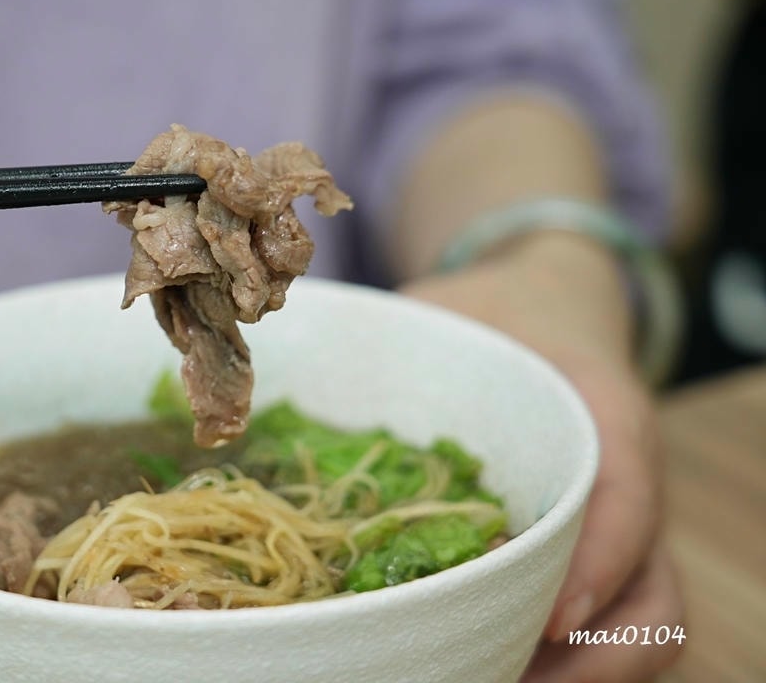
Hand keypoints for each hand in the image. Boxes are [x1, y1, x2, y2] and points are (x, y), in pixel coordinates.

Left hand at [401, 233, 683, 682]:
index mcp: (603, 413)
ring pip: (640, 623)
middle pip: (652, 596)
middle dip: (587, 657)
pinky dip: (564, 658)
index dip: (596, 561)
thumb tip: (299, 355)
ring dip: (578, 670)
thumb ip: (395, 335)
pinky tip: (481, 659)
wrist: (539, 309)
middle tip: (501, 673)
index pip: (626, 497)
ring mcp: (613, 529)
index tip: (551, 616)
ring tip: (494, 679)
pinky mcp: (586, 551)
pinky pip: (604, 619)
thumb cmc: (490, 313)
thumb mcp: (450, 306)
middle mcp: (624, 486)